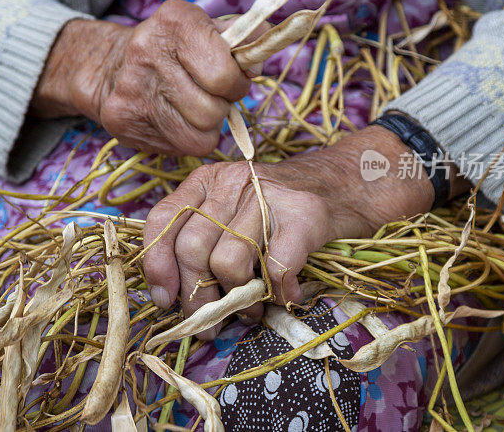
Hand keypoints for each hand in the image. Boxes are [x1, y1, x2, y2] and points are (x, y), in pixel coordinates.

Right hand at [31, 0, 258, 155]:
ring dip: (206, 127)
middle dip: (221, 107)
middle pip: (212, 111)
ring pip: (198, 136)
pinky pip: (178, 149)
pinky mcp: (121, 122)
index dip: (237, 84)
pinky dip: (185, 139)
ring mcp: (131, 90)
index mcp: (176, 21)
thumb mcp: (209, 29)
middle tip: (212, 97)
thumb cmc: (175, 49)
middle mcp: (147, 52)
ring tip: (194, 108)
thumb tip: (256, 66)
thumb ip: (245, 39)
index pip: (224, 74)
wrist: (111, 66)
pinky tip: (175, 120)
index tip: (232, 80)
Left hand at [143, 126, 466, 338]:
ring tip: (252, 310)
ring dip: (238, 301)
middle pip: (193, 250)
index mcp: (207, 180)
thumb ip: (201, 239)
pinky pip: (276, 269)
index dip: (157, 266)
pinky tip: (287, 296)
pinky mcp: (303, 215)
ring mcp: (268, 196)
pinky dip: (279, 293)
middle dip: (197, 298)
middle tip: (211, 323)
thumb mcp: (232, 210)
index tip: (166, 301)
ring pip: (228, 263)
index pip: (163, 221)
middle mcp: (232, 181)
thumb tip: (174, 298)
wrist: (345, 183)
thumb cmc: (280, 209)